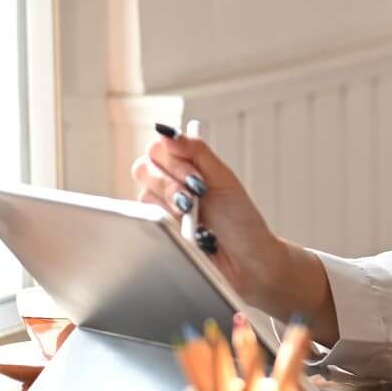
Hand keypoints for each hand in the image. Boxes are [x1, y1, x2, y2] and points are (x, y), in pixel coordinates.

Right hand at [130, 127, 293, 313]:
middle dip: (171, 181)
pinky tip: (188, 232)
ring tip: (195, 216)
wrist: (247, 260)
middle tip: (196, 195)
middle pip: (143, 168)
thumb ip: (197, 152)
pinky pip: (144, 222)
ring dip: (171, 204)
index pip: (158, 149)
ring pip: (143, 196)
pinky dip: (167, 224)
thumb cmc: (239, 220)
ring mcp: (160, 211)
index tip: (197, 172)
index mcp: (185, 168)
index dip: (173, 158)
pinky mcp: (156, 235)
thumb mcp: (224, 179)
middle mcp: (168, 186)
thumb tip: (167, 130)